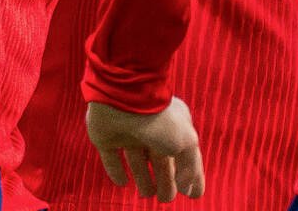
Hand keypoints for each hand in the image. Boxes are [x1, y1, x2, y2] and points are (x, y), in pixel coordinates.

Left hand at [86, 99, 203, 201]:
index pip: (183, 155)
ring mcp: (127, 132)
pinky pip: (111, 157)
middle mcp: (151, 129)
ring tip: (147, 194)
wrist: (124, 97)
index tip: (191, 194)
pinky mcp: (106, 137)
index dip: (188, 174)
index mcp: (173, 126)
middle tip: (166, 199)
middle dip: (165, 181)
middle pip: (160, 161)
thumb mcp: (186, 143)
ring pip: (137, 160)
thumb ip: (190, 167)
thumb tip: (190, 189)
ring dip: (143, 178)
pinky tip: (122, 182)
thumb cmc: (160, 120)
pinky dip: (116, 170)